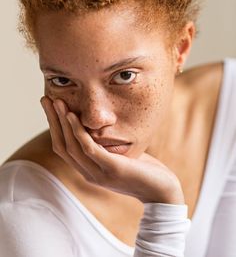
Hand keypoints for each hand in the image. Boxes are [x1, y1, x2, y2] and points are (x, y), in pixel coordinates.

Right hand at [40, 96, 184, 203]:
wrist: (162, 190)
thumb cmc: (142, 170)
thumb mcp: (118, 156)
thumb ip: (105, 145)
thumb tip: (99, 127)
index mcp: (88, 170)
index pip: (63, 148)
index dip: (54, 127)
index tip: (51, 107)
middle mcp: (89, 173)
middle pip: (62, 145)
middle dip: (52, 121)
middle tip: (46, 100)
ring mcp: (99, 173)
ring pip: (72, 146)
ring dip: (62, 123)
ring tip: (58, 103)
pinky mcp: (112, 169)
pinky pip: (89, 148)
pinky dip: (78, 132)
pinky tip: (74, 116)